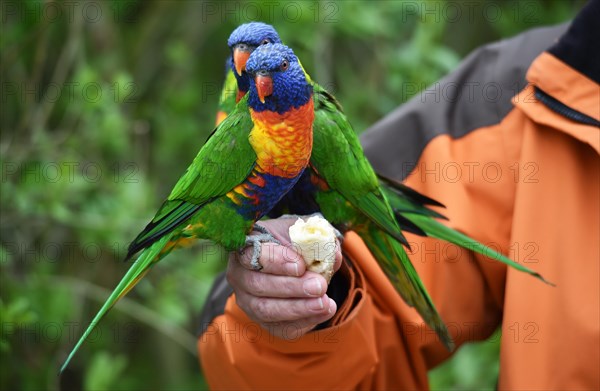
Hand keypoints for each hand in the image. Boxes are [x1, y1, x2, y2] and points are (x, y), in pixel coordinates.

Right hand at [226, 217, 342, 339]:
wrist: (291, 261)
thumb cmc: (292, 242)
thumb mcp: (303, 233)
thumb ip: (316, 239)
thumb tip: (333, 254)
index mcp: (246, 248)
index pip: (253, 255)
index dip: (276, 261)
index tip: (301, 266)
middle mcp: (239, 276)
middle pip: (258, 285)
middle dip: (292, 288)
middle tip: (319, 286)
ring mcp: (247, 301)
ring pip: (266, 310)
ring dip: (298, 308)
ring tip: (324, 303)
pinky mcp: (262, 320)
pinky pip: (279, 327)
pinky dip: (303, 322)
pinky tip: (323, 312)